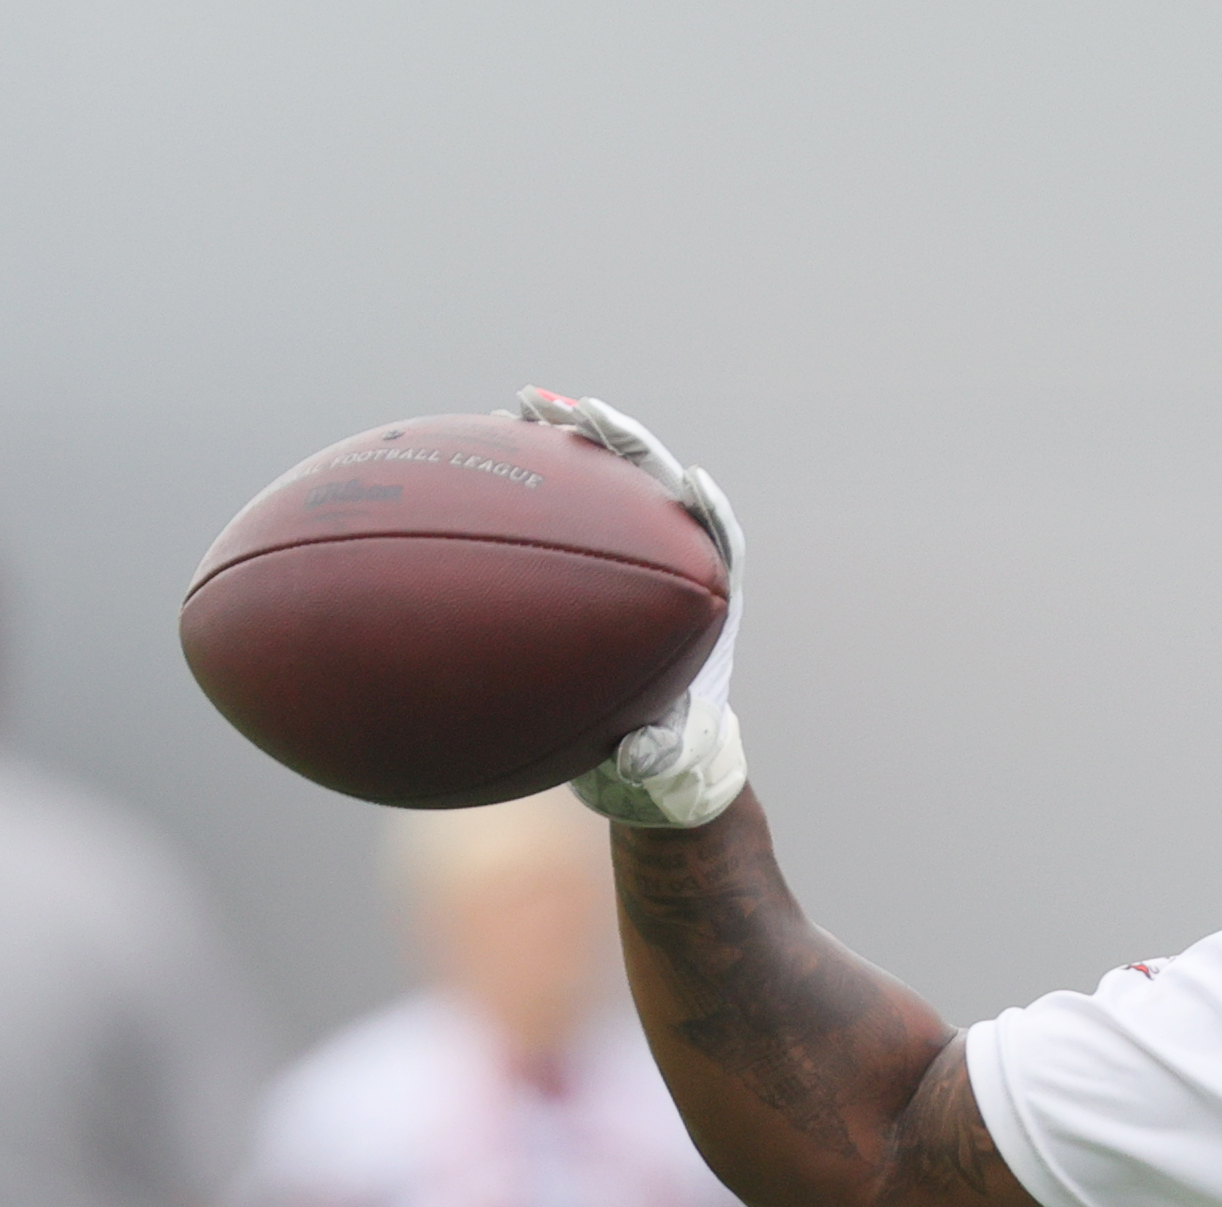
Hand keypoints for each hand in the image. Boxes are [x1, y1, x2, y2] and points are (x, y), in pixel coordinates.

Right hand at [515, 387, 749, 827]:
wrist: (653, 759)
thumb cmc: (670, 760)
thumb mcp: (662, 765)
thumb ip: (655, 757)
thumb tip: (639, 757)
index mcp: (706, 606)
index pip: (718, 542)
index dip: (709, 512)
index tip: (692, 485)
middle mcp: (673, 568)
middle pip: (657, 488)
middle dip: (624, 445)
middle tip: (581, 411)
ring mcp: (630, 554)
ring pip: (605, 483)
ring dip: (568, 438)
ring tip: (526, 401)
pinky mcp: (591, 556)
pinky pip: (559, 503)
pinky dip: (526, 474)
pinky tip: (479, 446)